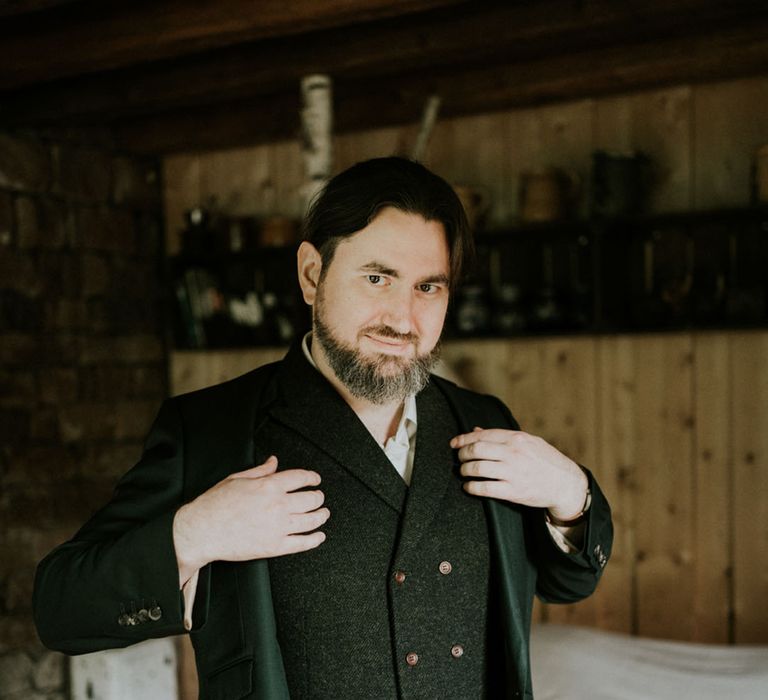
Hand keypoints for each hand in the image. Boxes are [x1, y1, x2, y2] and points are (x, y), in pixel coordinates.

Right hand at [173, 455, 328, 583]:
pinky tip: (319, 536)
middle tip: (319, 497)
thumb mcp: (237, 478)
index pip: (301, 478)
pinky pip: (302, 543)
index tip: (315, 479)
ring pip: (311, 520)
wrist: (202, 531)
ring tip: (323, 513)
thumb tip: (273, 462)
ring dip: (321, 516)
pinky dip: (314, 540)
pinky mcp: (274, 547)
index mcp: (269, 486)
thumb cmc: (215, 504)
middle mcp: (277, 505)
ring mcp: (278, 527)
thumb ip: (260, 470)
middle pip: (311, 499)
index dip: (312, 477)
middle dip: (318, 497)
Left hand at [450, 428, 587, 519]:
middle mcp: (514, 453)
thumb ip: (502, 437)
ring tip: (463, 471)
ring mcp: (513, 473)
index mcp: (517, 438)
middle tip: (459, 458)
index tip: (454, 443)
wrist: (565, 483)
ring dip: (464, 470)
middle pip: (477, 450)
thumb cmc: (545, 460)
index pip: (482, 435)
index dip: (464, 439)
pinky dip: (472, 487)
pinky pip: (485, 488)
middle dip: (462, 454)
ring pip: (478, 468)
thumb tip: (476, 431)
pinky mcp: (514, 491)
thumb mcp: (528, 442)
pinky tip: (468, 487)